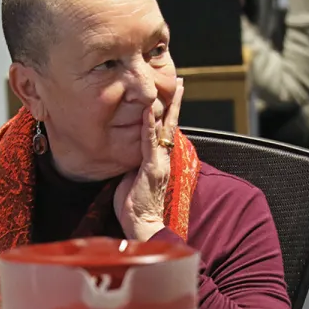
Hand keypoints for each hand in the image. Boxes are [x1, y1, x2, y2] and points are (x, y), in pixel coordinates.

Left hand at [113, 79, 183, 241]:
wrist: (141, 224)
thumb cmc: (135, 205)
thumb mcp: (132, 178)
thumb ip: (134, 163)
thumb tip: (128, 153)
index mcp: (159, 161)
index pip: (165, 132)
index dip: (169, 113)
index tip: (173, 96)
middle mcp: (163, 159)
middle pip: (171, 125)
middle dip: (176, 103)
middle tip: (181, 84)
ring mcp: (158, 162)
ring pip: (164, 129)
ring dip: (166, 107)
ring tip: (172, 89)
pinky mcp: (151, 167)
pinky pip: (149, 141)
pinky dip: (148, 124)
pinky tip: (148, 109)